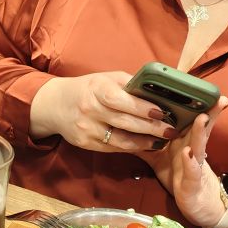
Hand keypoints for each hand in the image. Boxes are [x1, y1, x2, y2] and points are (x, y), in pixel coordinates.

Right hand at [29, 71, 177, 151]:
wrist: (56, 105)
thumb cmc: (88, 89)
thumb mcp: (106, 79)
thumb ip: (129, 85)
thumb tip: (158, 92)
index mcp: (97, 90)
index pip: (121, 100)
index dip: (142, 107)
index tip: (161, 112)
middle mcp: (90, 110)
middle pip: (125, 122)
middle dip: (151, 128)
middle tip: (171, 130)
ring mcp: (87, 130)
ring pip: (121, 140)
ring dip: (144, 142)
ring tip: (162, 141)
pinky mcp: (85, 144)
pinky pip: (113, 148)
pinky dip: (132, 147)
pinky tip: (145, 145)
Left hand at [138, 97, 227, 227]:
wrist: (195, 202)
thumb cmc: (178, 175)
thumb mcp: (159, 156)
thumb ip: (146, 141)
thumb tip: (126, 126)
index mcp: (186, 140)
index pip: (191, 118)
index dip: (194, 104)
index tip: (196, 87)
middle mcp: (194, 148)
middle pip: (202, 127)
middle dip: (209, 112)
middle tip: (215, 97)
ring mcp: (196, 164)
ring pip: (200, 144)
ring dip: (200, 131)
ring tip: (201, 118)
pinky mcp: (194, 180)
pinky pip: (192, 171)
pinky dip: (190, 163)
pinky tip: (188, 154)